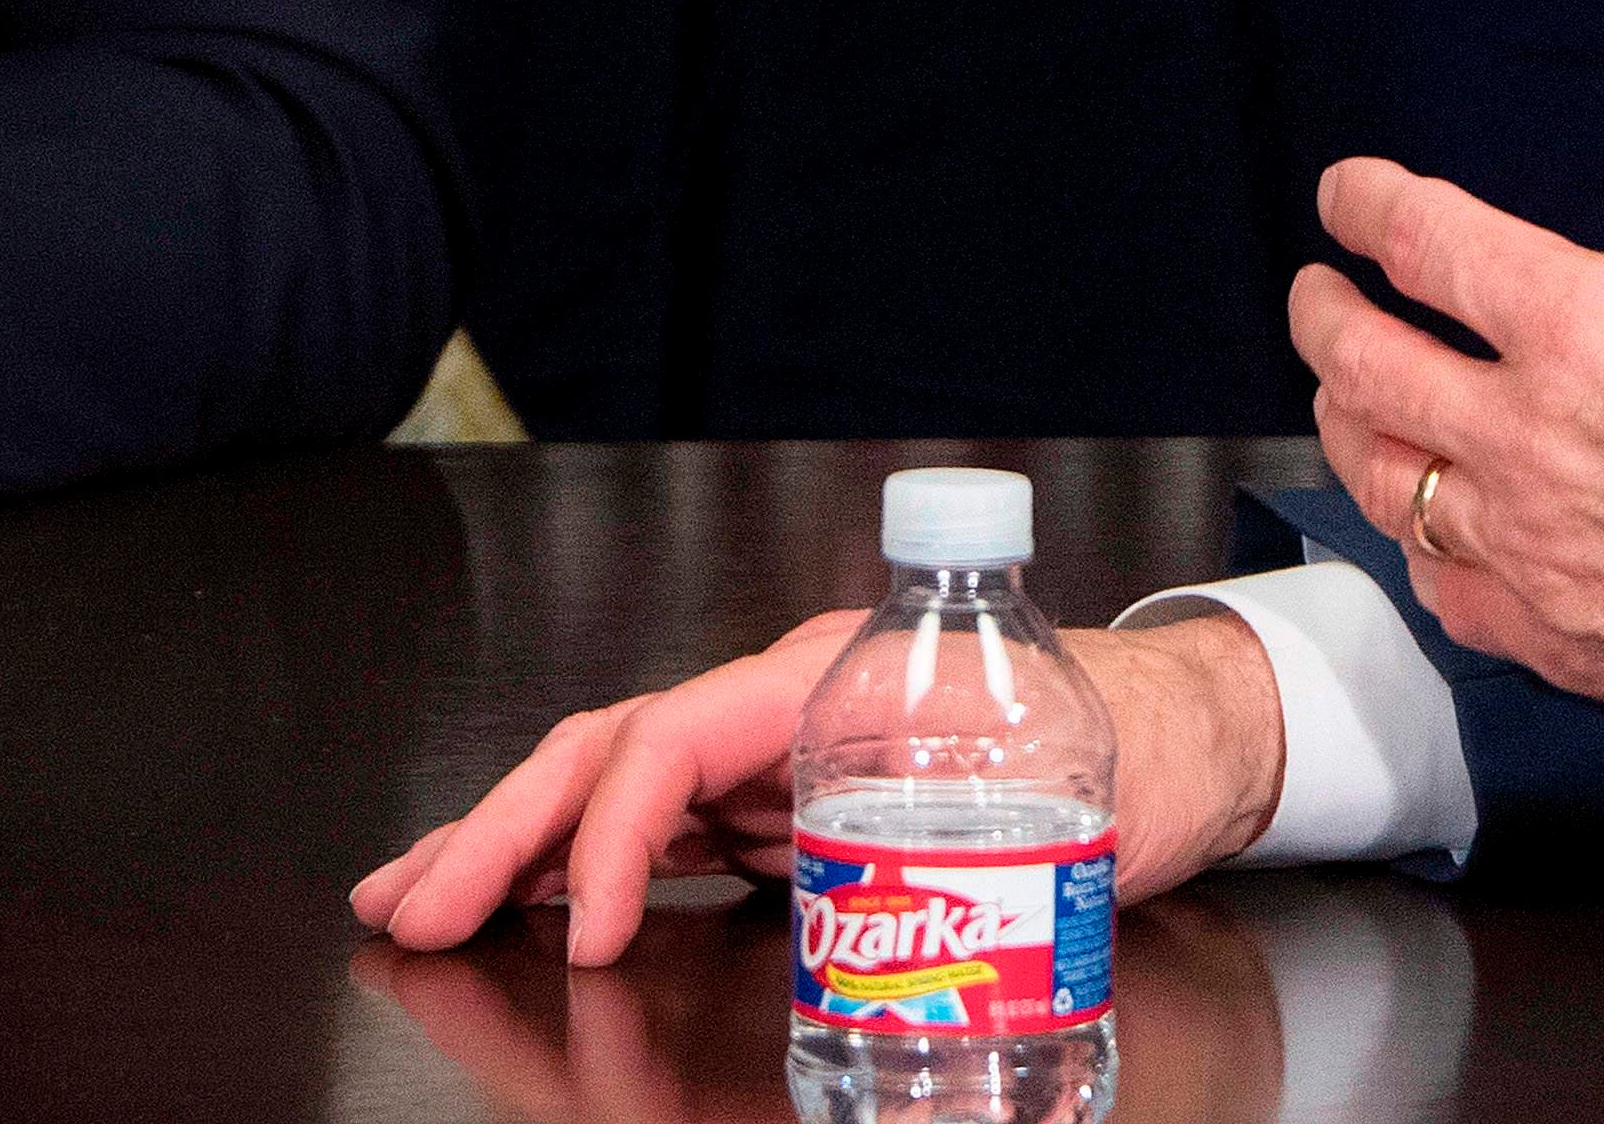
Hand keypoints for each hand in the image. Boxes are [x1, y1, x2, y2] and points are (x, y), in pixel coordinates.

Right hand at [350, 607, 1286, 963]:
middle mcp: (786, 695)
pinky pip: (657, 822)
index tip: (592, 930)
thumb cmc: (1134, 741)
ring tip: (413, 896)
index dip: (615, 837)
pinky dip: (577, 861)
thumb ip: (966, 835)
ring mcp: (778, 744)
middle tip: (410, 903)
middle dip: (499, 831)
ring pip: (611, 784)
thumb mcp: (1052, 787)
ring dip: (508, 842)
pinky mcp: (787, 793)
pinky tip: (526, 901)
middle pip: (609, 754)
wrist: (1192, 726)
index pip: (674, 742)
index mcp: (830, 673)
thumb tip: (889, 909)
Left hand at [1291, 13, 1603, 758]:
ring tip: (1340, 400)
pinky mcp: (1557, 638)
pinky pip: (1444, 592)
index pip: (1429, 243)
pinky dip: (1416, 554)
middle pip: (1367, 364)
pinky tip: (1422, 537)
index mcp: (1583, 328)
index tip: (1343, 195)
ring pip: (1384, 482)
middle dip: (1321, 317)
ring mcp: (1531, 546)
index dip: (1368, 206)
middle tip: (1312, 294)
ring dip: (1345, 428)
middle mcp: (1527, 435)